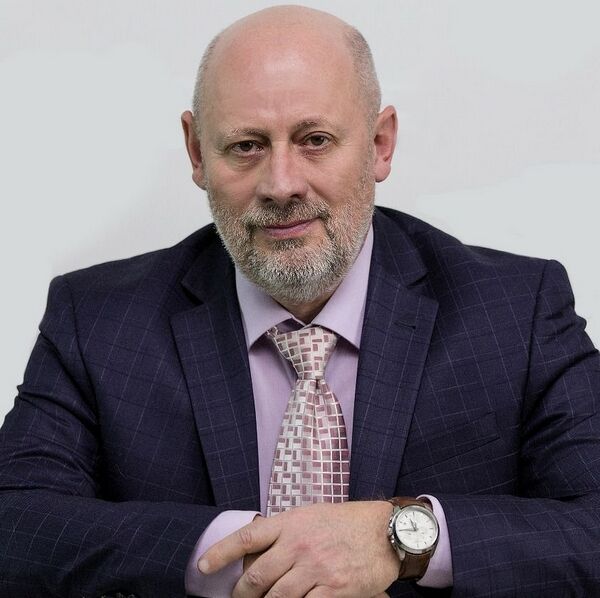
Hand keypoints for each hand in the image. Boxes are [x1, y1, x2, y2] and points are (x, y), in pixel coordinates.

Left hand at [198, 501, 398, 596]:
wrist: (385, 531)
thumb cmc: (347, 522)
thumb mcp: (311, 515)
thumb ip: (285, 532)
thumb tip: (257, 552)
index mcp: (291, 522)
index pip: (247, 537)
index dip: (220, 553)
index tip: (202, 567)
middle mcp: (299, 545)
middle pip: (257, 576)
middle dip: (241, 593)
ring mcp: (317, 568)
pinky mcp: (335, 590)